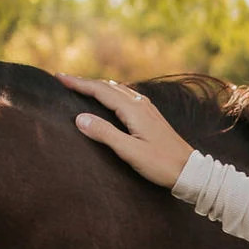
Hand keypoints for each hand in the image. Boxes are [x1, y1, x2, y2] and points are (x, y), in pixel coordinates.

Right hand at [62, 73, 192, 190]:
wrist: (189, 171)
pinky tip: (111, 96)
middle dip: (85, 82)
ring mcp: (147, 108)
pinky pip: (126, 96)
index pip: (100, 90)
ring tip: (82, 86)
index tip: (59, 77)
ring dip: (98, 86)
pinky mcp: (151, 116)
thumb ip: (104, 134)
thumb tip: (79, 118)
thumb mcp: (129, 152)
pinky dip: (111, 92)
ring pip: (117, 89)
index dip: (78, 83)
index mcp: (133, 109)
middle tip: (64, 79)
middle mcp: (140, 104)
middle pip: (107, 86)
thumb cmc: (161, 164)